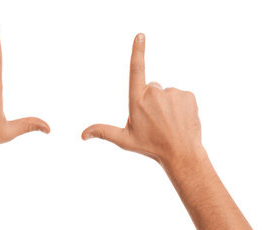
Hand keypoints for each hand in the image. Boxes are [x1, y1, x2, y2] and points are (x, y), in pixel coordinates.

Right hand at [82, 33, 201, 164]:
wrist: (181, 153)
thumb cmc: (150, 146)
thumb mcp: (124, 140)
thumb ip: (103, 132)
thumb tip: (82, 134)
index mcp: (137, 101)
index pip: (136, 70)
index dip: (137, 51)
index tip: (140, 35)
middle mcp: (155, 93)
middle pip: (151, 87)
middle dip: (151, 100)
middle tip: (155, 120)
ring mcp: (173, 93)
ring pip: (166, 93)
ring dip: (166, 104)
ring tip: (168, 122)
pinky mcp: (188, 95)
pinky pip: (181, 95)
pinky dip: (180, 105)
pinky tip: (179, 119)